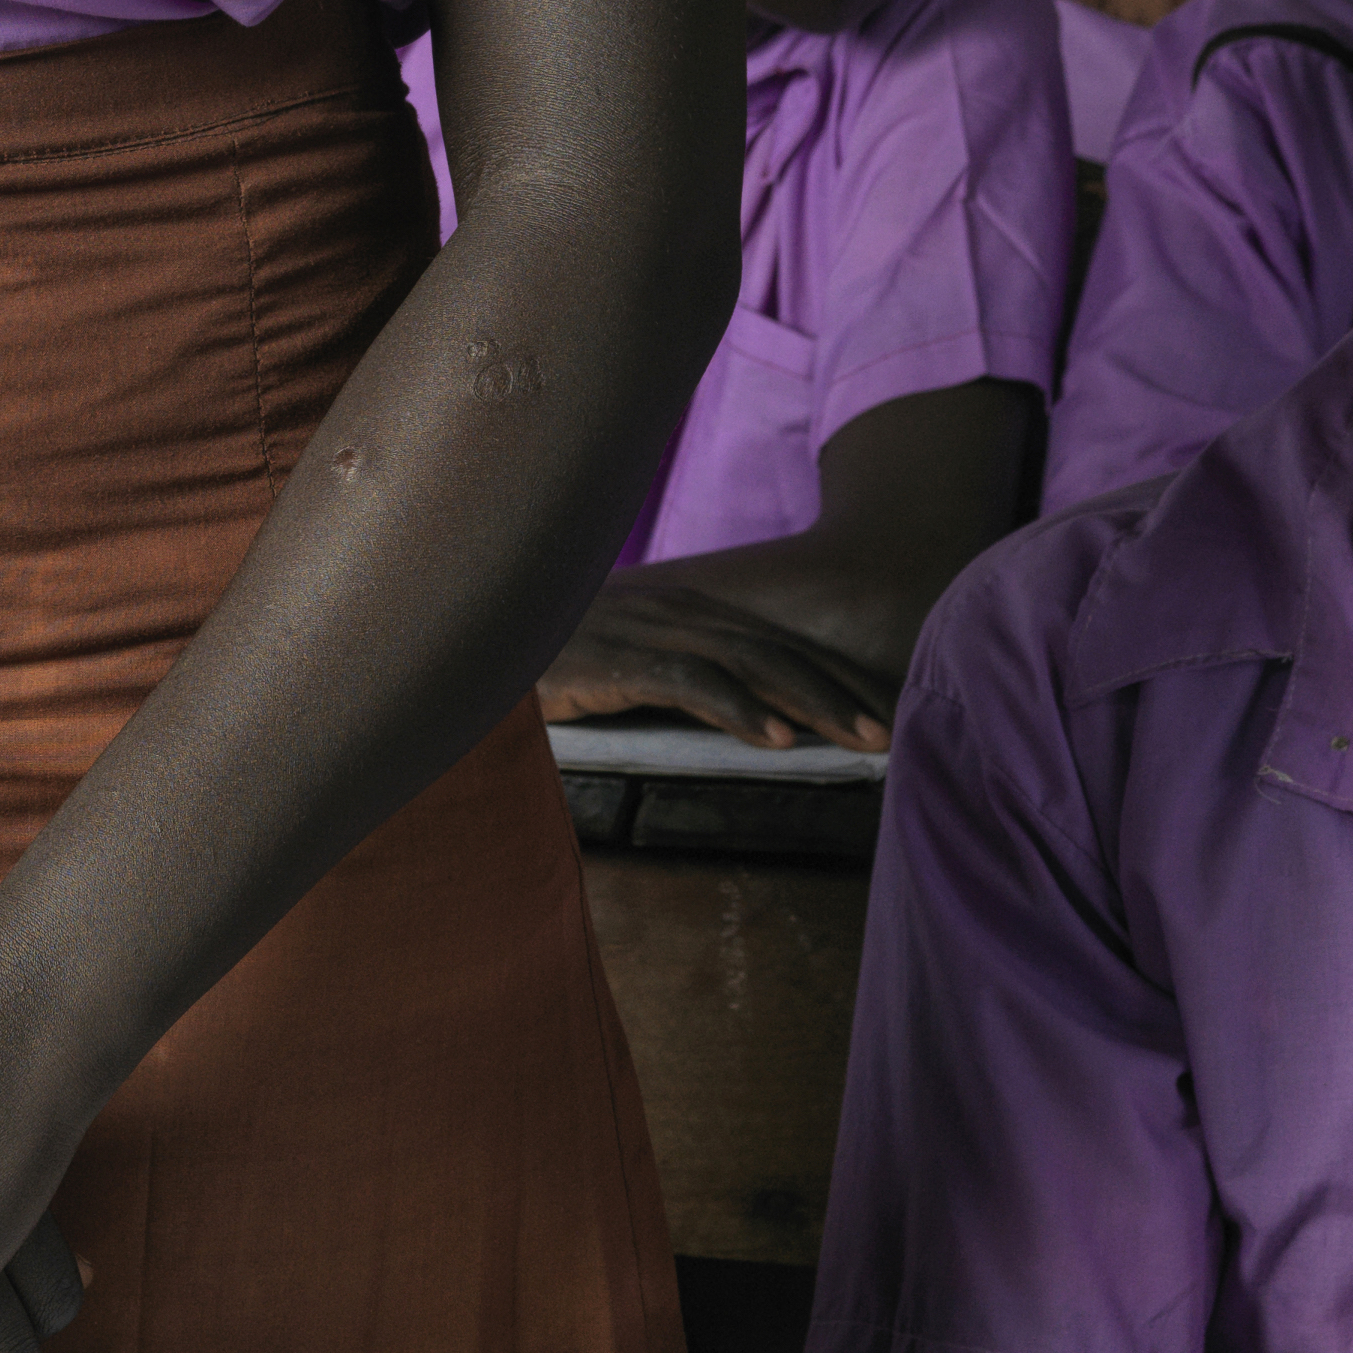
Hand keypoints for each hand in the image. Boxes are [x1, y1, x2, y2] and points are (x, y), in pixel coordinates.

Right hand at [541, 562, 899, 751]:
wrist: (464, 636)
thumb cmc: (535, 659)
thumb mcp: (613, 669)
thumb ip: (664, 684)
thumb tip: (722, 721)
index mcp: (681, 614)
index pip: (770, 646)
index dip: (827, 680)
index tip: (875, 717)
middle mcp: (674, 611)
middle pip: (776, 652)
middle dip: (839, 692)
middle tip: (889, 735)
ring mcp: (647, 630)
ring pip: (751, 663)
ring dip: (813, 702)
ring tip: (861, 740)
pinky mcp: (617, 656)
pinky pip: (692, 681)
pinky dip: (741, 708)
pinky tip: (779, 739)